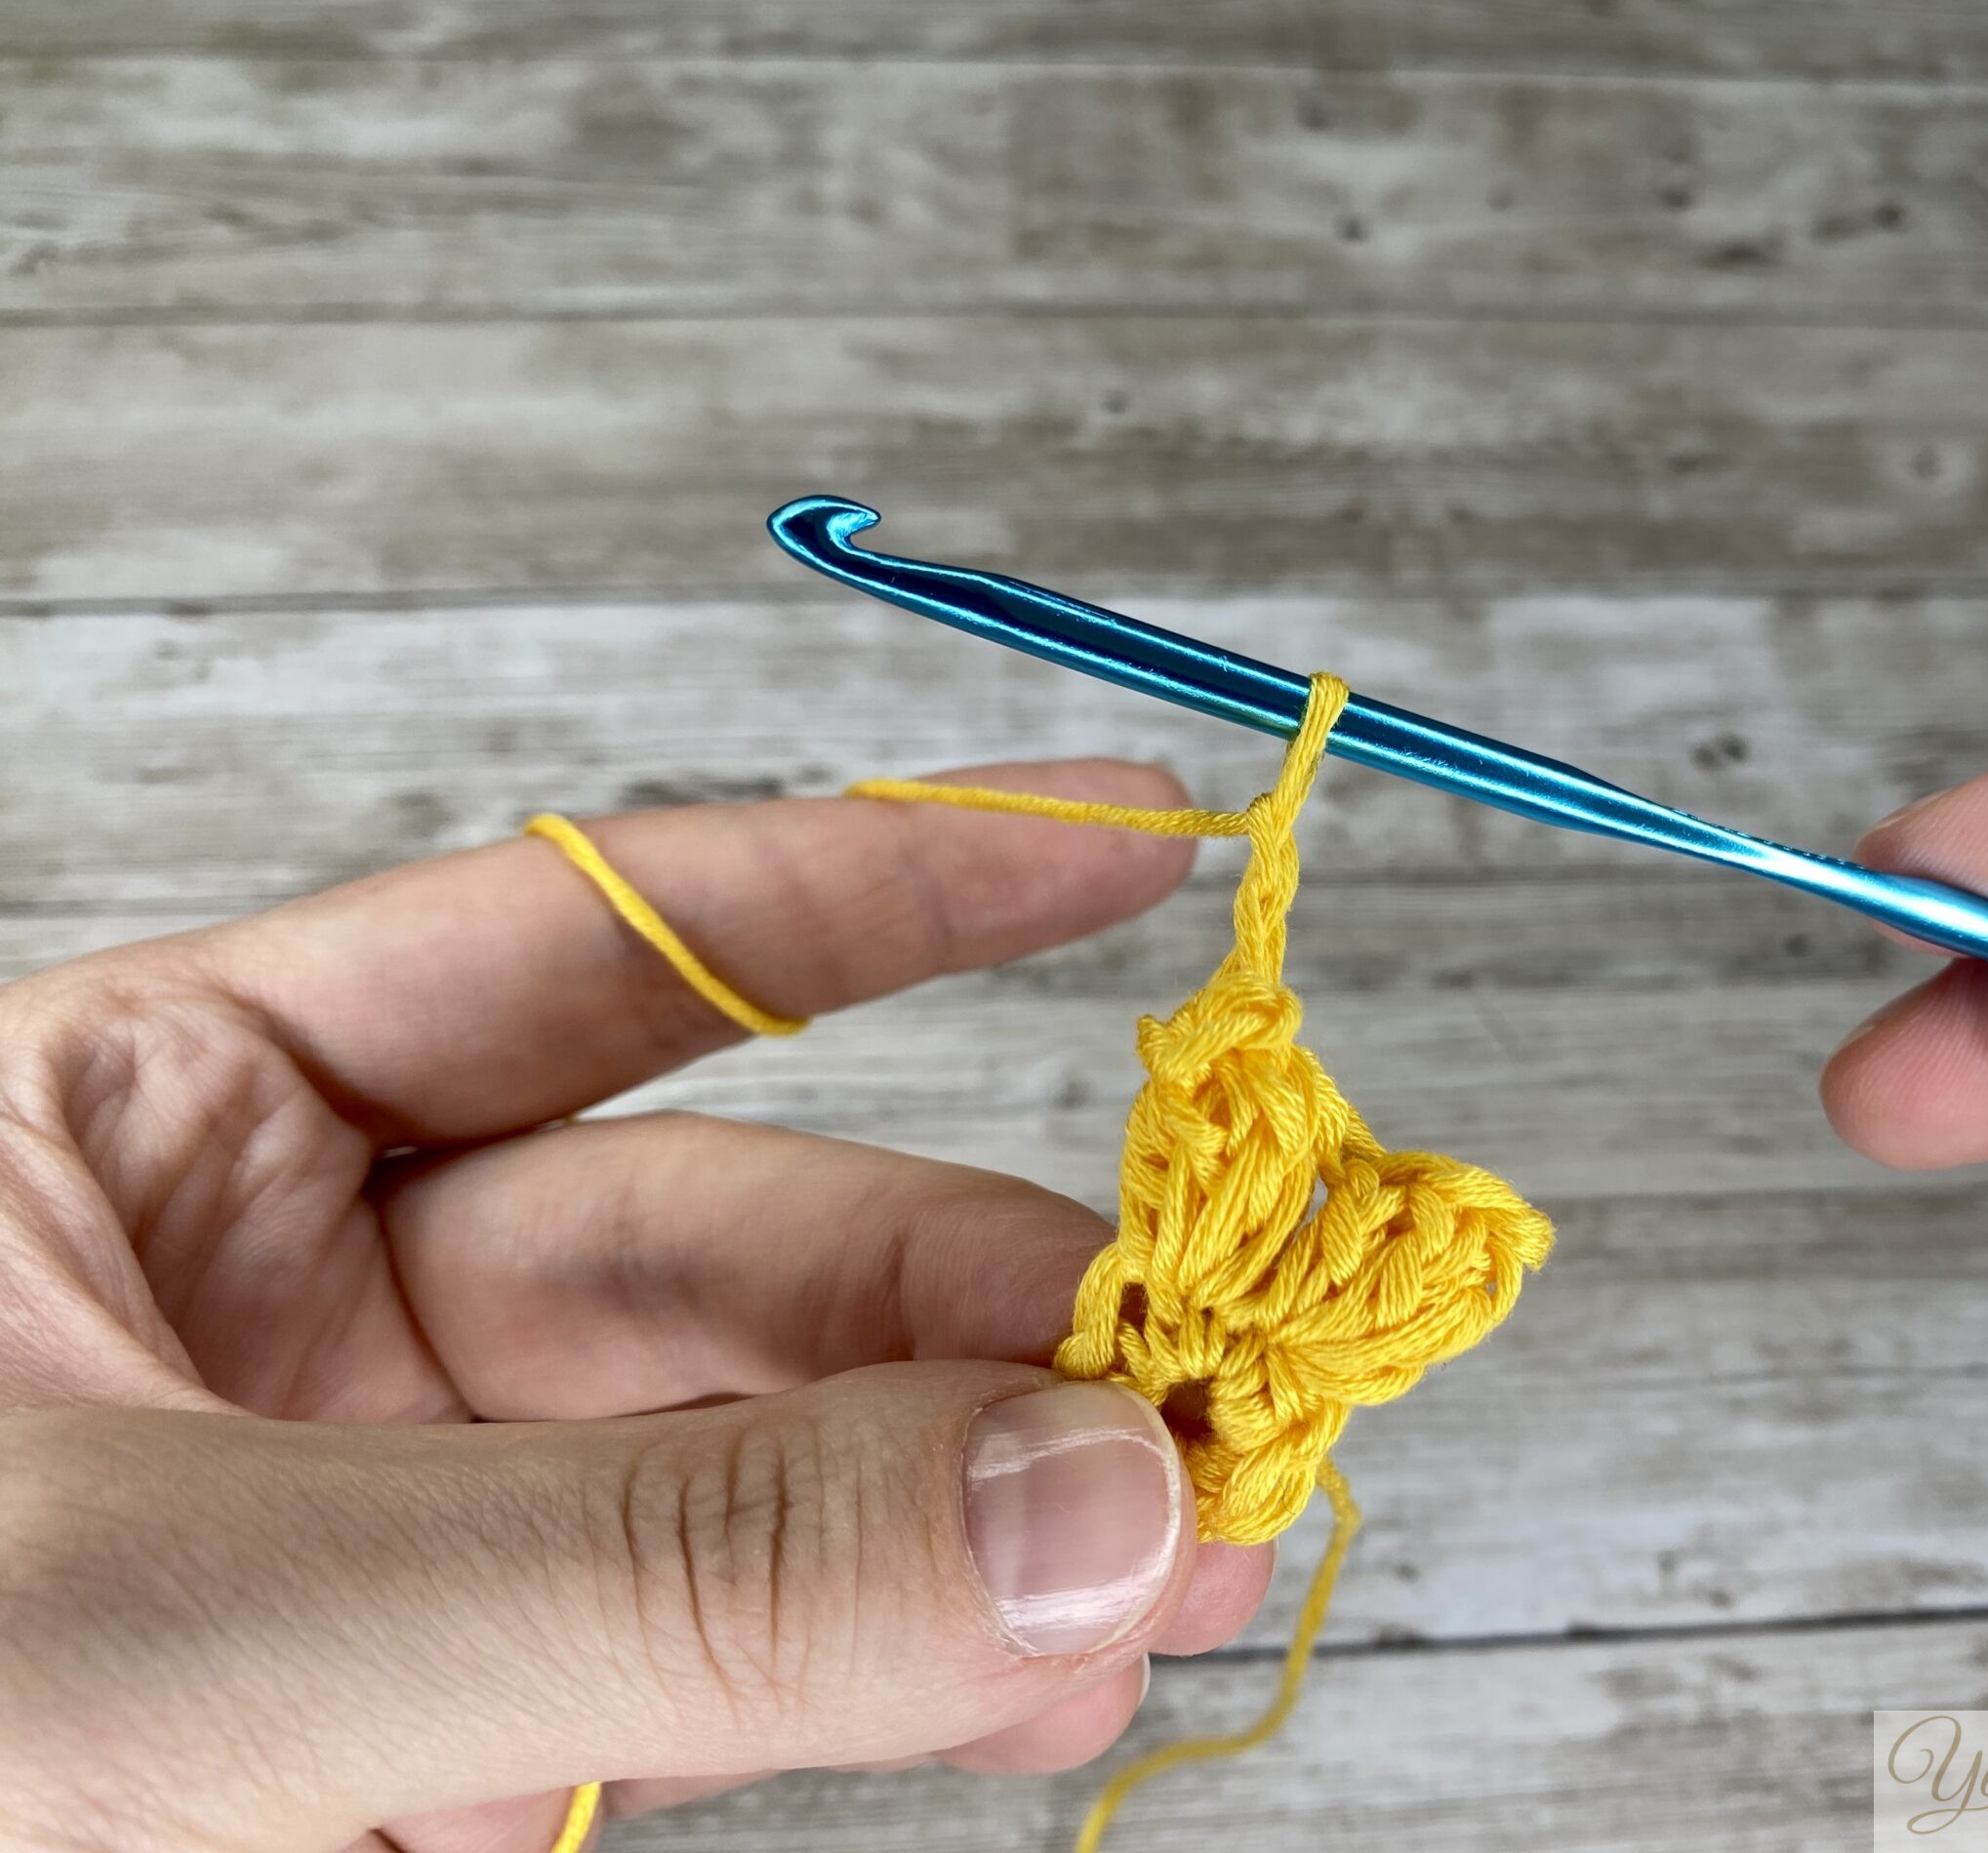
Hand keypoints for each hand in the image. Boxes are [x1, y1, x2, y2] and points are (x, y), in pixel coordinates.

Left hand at [0, 763, 1273, 1852]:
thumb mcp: (170, 1627)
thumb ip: (642, 1562)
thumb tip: (1083, 1488)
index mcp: (158, 1127)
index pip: (599, 940)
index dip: (892, 880)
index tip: (1150, 845)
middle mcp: (291, 1303)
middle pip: (732, 1243)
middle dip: (992, 1301)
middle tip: (1225, 1374)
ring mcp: (382, 1528)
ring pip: (758, 1465)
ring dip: (989, 1500)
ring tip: (1198, 1544)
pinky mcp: (439, 1745)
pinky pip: (718, 1668)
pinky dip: (898, 1668)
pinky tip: (1042, 1668)